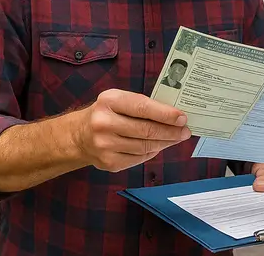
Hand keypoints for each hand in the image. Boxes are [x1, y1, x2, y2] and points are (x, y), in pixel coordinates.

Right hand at [74, 88, 191, 171]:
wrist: (78, 136)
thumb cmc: (107, 113)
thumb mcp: (119, 100)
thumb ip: (143, 105)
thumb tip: (174, 116)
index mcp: (109, 101)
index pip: (143, 108)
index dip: (165, 114)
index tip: (183, 118)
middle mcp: (104, 123)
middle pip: (146, 130)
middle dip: (171, 131)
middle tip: (185, 131)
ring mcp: (104, 145)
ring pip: (145, 146)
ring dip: (165, 143)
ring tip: (176, 138)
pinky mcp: (108, 162)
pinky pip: (139, 158)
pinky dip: (152, 152)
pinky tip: (159, 146)